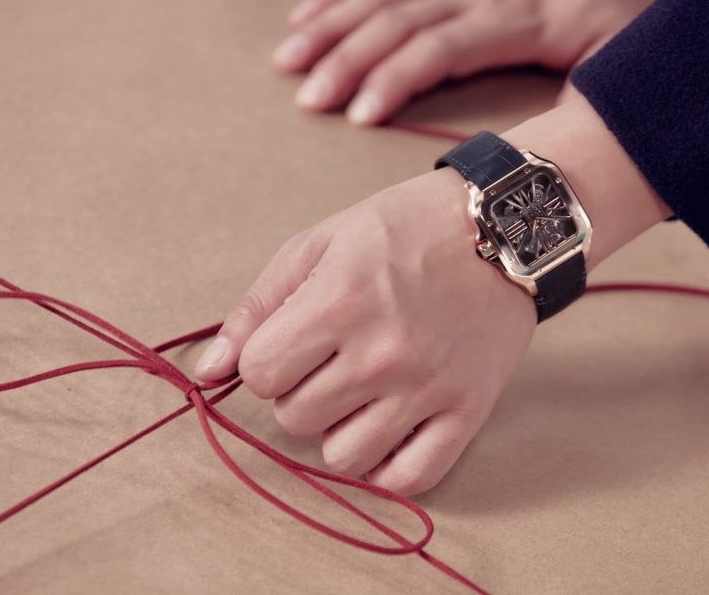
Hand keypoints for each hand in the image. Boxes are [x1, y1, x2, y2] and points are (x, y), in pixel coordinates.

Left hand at [194, 168, 536, 495]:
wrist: (501, 229)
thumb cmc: (404, 229)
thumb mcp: (319, 244)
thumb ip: (257, 308)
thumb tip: (206, 373)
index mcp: (340, 302)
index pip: (260, 375)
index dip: (268, 359)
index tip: (294, 342)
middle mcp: (383, 352)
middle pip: (295, 418)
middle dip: (301, 390)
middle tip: (334, 358)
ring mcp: (428, 388)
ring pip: (343, 456)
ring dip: (341, 428)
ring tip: (364, 389)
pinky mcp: (467, 412)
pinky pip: (409, 479)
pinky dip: (389, 465)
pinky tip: (390, 428)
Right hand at [273, 0, 671, 123]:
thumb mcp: (620, 47)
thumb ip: (592, 94)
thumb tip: (561, 148)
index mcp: (512, 17)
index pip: (441, 48)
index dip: (396, 79)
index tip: (361, 115)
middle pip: (395, 24)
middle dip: (346, 61)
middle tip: (309, 101)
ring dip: (328, 29)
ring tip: (287, 62)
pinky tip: (301, 17)